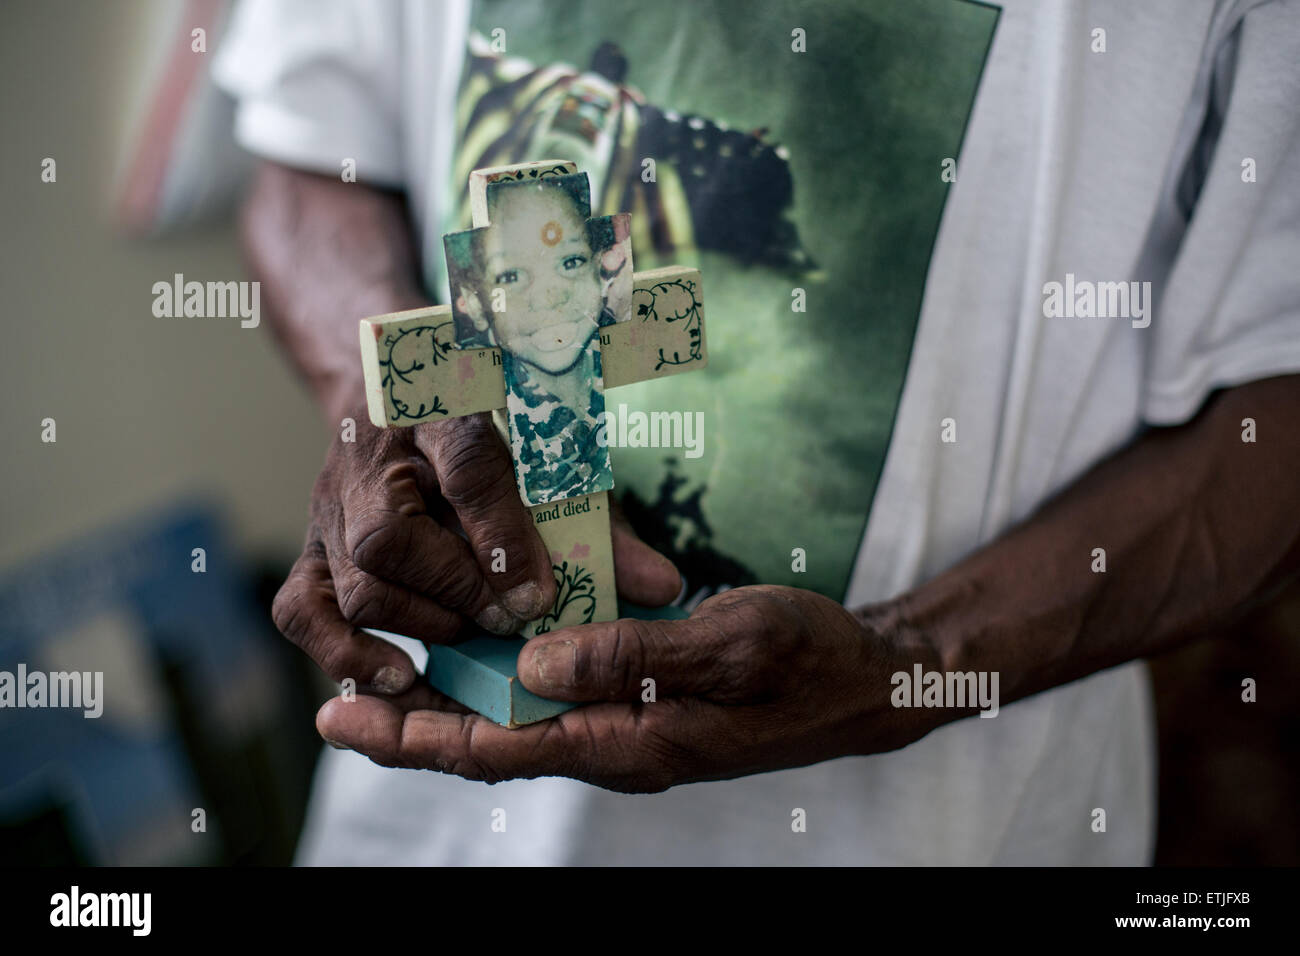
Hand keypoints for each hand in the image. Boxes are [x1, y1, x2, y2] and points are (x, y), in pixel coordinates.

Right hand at [272, 406, 680, 696]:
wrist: (393, 389)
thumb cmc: (485, 433)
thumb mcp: (548, 459)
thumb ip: (601, 523)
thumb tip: (663, 589)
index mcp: (441, 412)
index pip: (467, 465)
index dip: (502, 536)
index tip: (539, 594)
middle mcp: (373, 461)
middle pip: (392, 542)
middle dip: (460, 596)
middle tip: (510, 623)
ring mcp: (329, 511)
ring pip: (357, 586)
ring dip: (423, 625)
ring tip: (472, 638)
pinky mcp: (309, 552)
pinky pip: (301, 611)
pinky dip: (345, 652)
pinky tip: (400, 674)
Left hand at [315, 585, 943, 790]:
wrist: (863, 680)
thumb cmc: (804, 659)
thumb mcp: (726, 645)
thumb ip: (629, 656)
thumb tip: (531, 667)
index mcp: (629, 738)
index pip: (498, 748)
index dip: (414, 734)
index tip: (341, 716)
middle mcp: (615, 743)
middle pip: (490, 747)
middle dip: (408, 729)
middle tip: (332, 709)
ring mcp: (626, 727)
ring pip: (516, 727)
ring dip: (448, 708)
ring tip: (383, 682)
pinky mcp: (640, 704)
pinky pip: (553, 705)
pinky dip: (502, 688)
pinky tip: (480, 658)